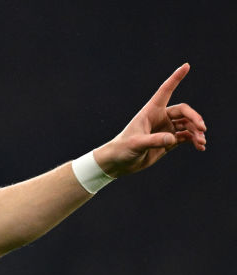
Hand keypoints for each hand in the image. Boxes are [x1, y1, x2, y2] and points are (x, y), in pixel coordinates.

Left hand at [95, 63, 206, 177]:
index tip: (186, 66)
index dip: (175, 78)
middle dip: (194, 118)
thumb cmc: (122, 149)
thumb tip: (172, 139)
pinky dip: (194, 140)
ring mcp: (165, 129)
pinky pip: (186, 137)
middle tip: (202, 128)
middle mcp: (160, 118)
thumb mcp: (136, 144)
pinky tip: (200, 146)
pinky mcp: (168, 141)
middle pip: (184, 111)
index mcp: (151, 111)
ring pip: (187, 125)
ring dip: (196, 132)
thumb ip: (153, 141)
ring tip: (202, 142)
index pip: (165, 91)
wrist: (118, 163)